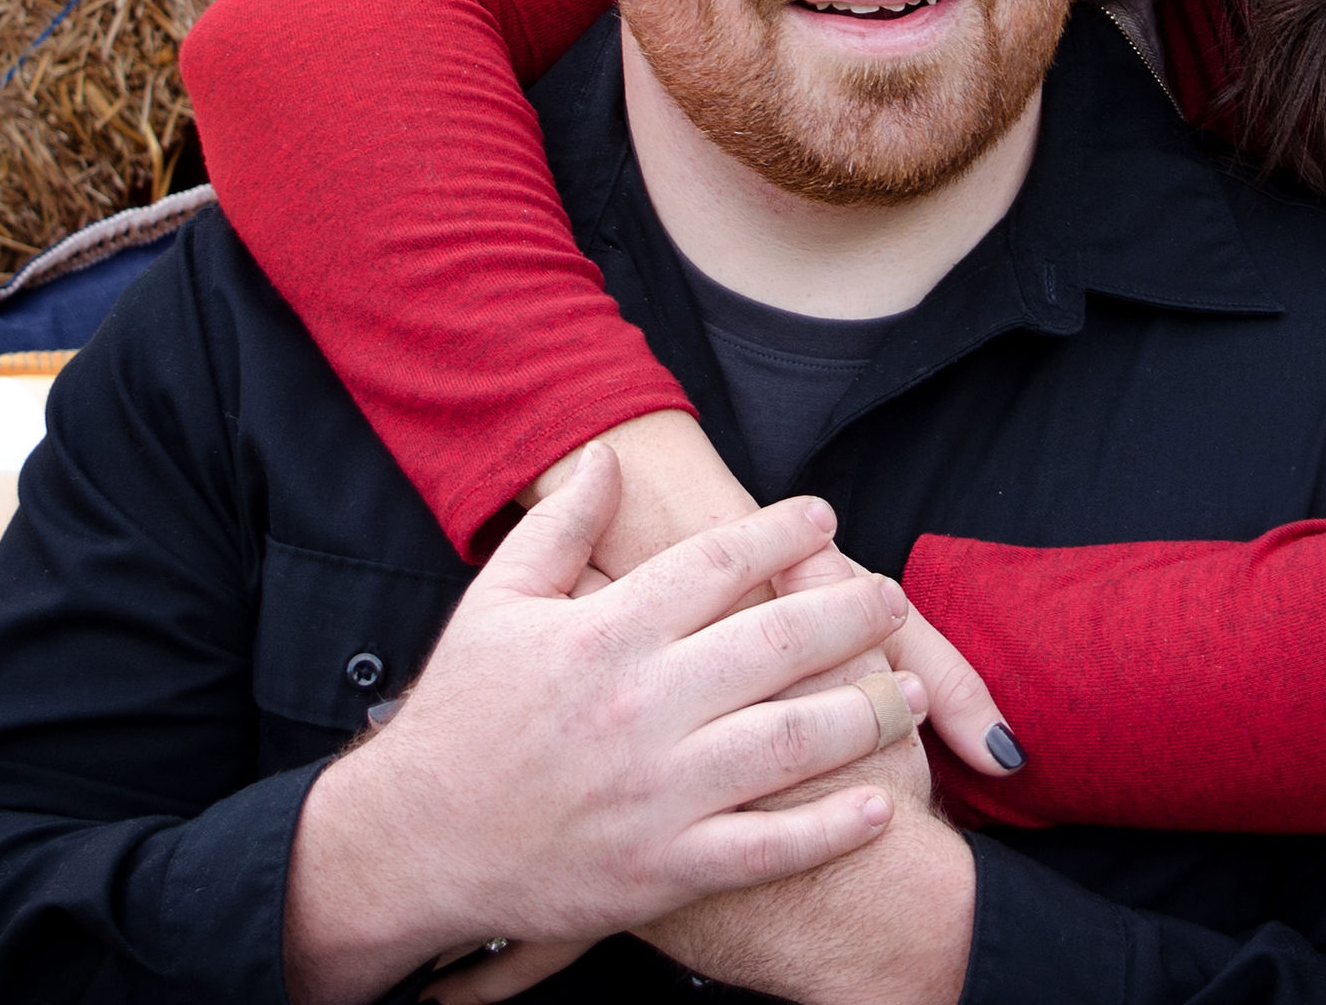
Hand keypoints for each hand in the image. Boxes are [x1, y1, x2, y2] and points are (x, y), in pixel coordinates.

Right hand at [283, 443, 917, 1004]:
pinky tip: (878, 805)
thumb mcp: (495, 605)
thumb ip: (559, 527)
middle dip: (853, 615)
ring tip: (911, 692)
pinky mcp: (665, 869)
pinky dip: (831, 828)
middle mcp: (641, 706)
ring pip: (791, 741)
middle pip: (779, 643)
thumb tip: (607, 456)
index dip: (783, 534)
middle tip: (891, 599)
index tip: (824, 519)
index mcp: (604, 634)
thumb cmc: (460, 720)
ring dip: (867, 712)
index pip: (718, 564)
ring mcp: (658, 792)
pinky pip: (769, 848)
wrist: (414, 843)